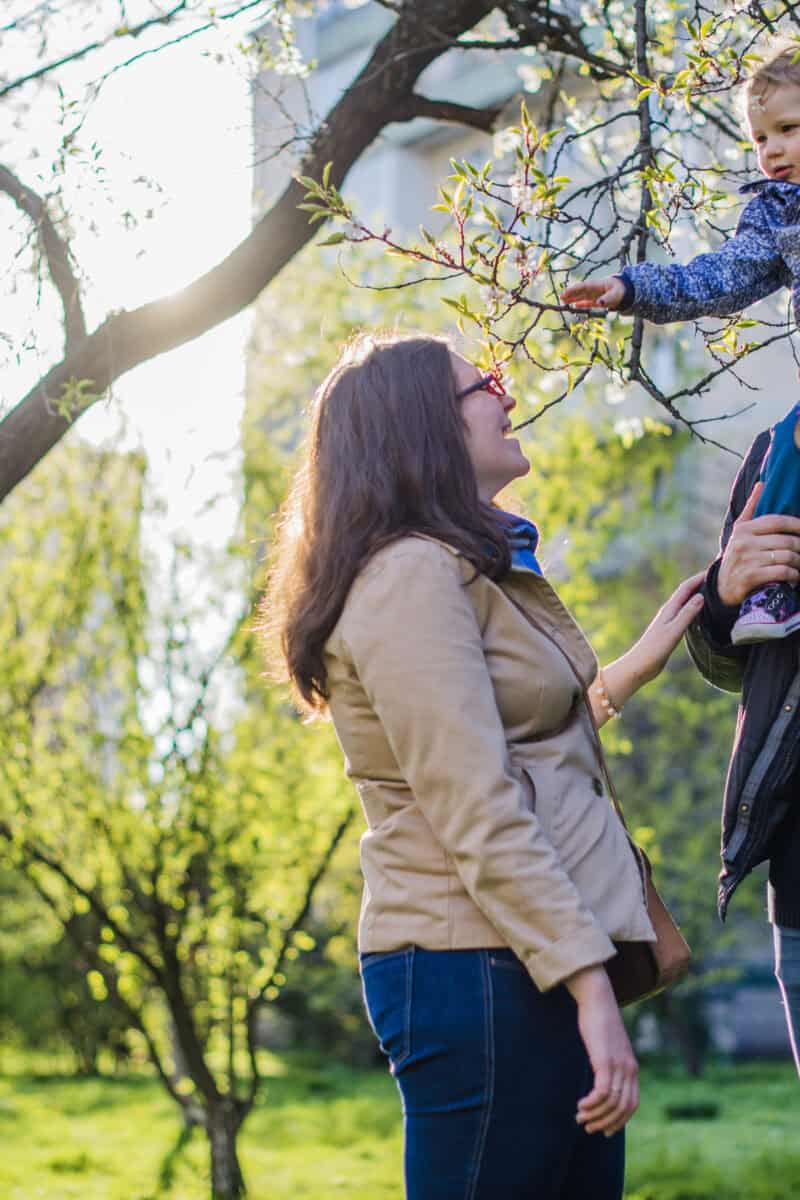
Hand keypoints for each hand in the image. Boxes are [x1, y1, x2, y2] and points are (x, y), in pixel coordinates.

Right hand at [561, 277, 626, 309]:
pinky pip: (587, 301)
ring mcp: (595, 294)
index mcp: (596, 285)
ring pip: (581, 296)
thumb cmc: (621, 291)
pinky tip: (574, 306)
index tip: (565, 293)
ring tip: (563, 301)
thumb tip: (599, 303)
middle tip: (561, 298)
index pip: (582, 287)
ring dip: (573, 298)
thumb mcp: (615, 295)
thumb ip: (607, 299)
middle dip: (570, 294)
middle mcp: (594, 289)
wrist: (627, 291)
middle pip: (579, 291)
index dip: (573, 290)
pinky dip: (581, 303)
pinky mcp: (597, 300)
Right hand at [564, 965, 638, 1135]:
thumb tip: (602, 1076)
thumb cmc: (598, 1021)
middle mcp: (629, 1069)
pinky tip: (580, 1104)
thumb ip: (609, 1062)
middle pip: (622, 1109)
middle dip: (606, 1123)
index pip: (632, 1105)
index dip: (619, 1121)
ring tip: (580, 1117)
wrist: (597, 999)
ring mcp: (619, 1066)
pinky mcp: (605, 1061)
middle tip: (588, 1127)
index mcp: (632, 1068)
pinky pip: (602, 1093)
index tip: (605, 1130)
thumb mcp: (607, 1046)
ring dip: (595, 1115)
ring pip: (612, 1104)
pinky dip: (591, 1104)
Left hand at [626, 571, 706, 684]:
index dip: (699, 577)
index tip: (714, 569)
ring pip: (686, 602)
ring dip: (698, 594)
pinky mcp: (670, 630)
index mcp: (669, 609)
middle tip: (717, 578)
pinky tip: (702, 613)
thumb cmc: (655, 649)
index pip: (686, 587)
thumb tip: (701, 596)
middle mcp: (669, 611)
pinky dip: (695, 608)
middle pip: (686, 592)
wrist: (640, 665)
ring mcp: (669, 620)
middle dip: (700, 583)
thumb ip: (687, 614)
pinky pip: (685, 614)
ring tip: (713, 592)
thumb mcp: (674, 630)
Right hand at [717, 482, 799, 605]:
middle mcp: (744, 543)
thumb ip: (751, 508)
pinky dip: (793, 574)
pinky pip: (781, 572)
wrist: (722, 586)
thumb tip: (762, 483)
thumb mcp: (739, 530)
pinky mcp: (750, 577)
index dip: (796, 524)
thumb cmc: (736, 554)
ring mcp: (747, 560)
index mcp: (744, 529)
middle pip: (785, 540)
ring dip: (799, 562)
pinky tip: (795, 576)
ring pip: (786, 556)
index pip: (777, 521)